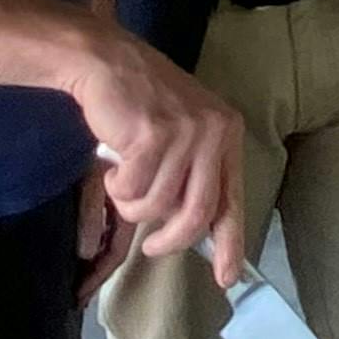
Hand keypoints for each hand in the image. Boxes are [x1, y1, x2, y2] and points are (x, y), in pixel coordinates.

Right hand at [69, 29, 247, 282]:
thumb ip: (195, 174)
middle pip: (197, 212)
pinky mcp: (153, 137)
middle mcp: (213, 133)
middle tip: (153, 248)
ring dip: (133, 205)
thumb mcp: (183, 133)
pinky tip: (113, 163)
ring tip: (124, 181)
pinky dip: (117, 187)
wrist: (105, 60)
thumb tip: (200, 232)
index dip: (230, 242)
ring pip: (158, 205)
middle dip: (172, 239)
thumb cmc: (140, 102)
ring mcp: (184, 134)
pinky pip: (133, 190)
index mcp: (226, 132)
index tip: (227, 278)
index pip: (232, 198)